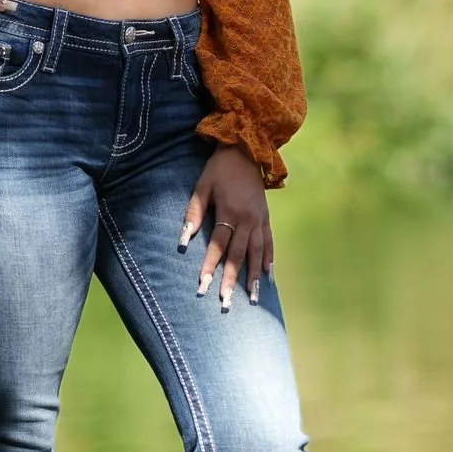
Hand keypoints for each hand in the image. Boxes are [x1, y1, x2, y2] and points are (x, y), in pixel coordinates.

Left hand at [179, 146, 272, 310]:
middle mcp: (247, 220)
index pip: (218, 246)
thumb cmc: (219, 168)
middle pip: (238, 256)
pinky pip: (269, 242)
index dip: (209, 266)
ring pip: (257, 253)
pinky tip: (267, 276)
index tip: (203, 286)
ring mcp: (259, 220)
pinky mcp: (266, 217)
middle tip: (226, 303)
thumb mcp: (203, 186)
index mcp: (230, 212)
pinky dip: (269, 260)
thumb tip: (183, 238)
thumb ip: (194, 212)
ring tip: (252, 299)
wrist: (247, 149)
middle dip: (232, 281)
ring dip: (253, 277)